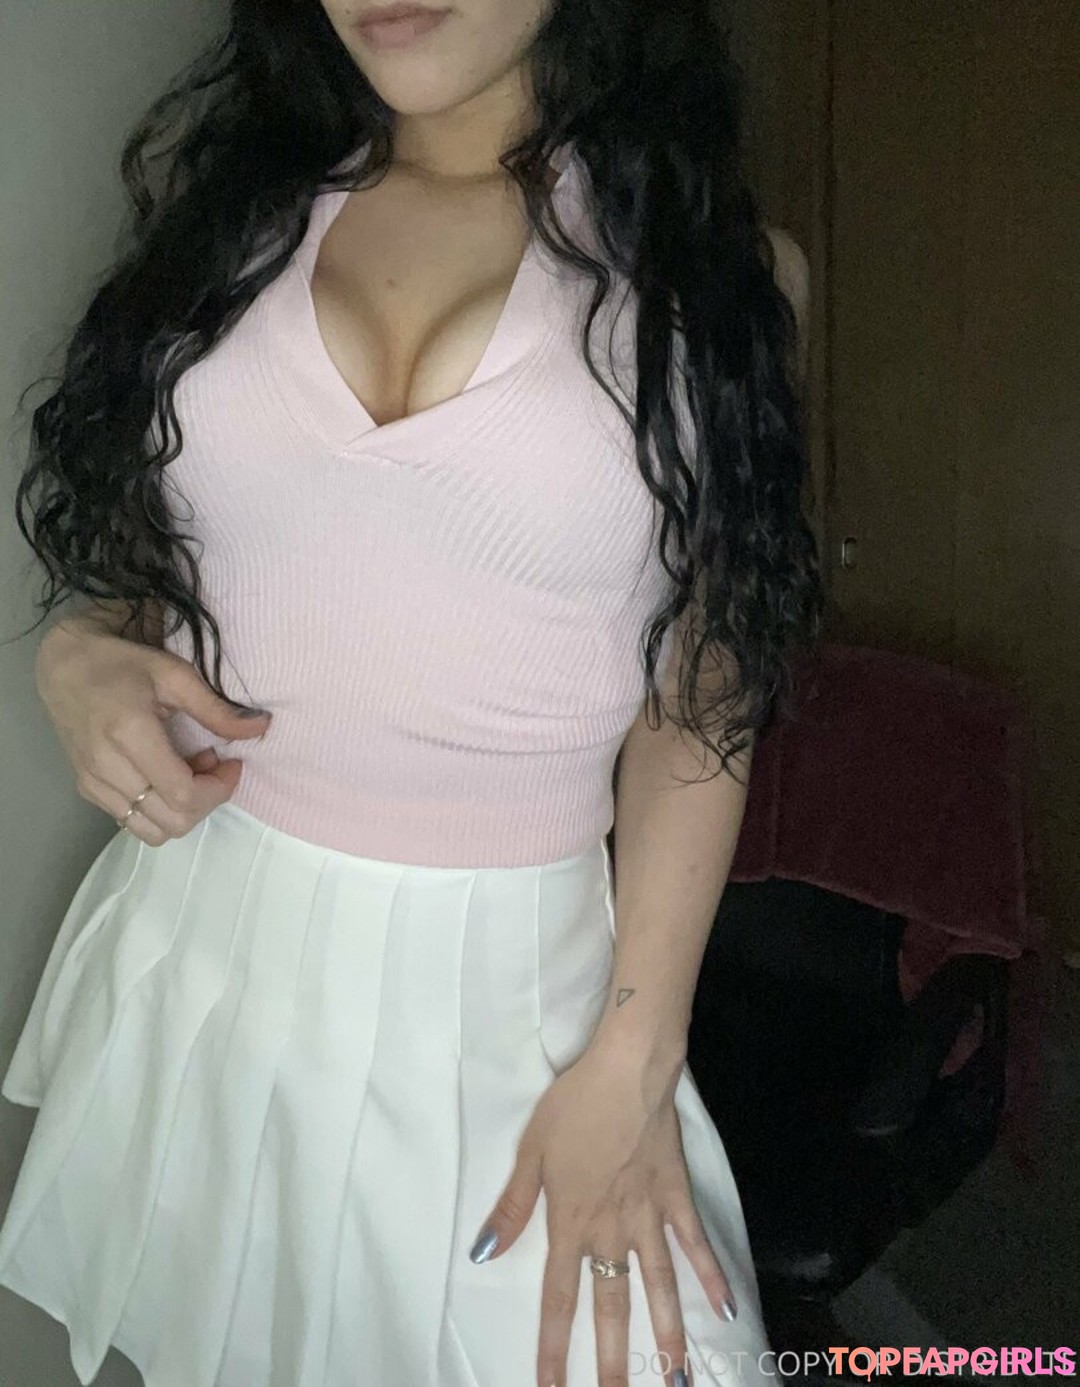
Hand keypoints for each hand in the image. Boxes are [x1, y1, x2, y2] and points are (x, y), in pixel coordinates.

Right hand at [35, 617, 271, 844]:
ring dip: (184, 810)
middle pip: (171, 821)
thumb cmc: (124, 664)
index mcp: (130, 735)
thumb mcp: (176, 675)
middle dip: (206, 800)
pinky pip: (133, 822)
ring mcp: (93, 783)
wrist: (65, 667)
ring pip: (153, 831)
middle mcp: (107, 767)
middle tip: (213, 764)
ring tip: (190, 770)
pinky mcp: (87, 790)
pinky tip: (165, 775)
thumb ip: (217, 709)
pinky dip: (160, 810)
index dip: (219, 789)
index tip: (232, 763)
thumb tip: (262, 727)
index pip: (182, 794)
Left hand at [468, 1041, 737, 1386]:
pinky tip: (727, 1308)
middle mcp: (612, 1230)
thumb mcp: (531, 1151)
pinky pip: (695, 1243)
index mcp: (571, 1222)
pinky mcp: (678, 1195)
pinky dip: (711, 1275)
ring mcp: (650, 1216)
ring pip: (660, 1287)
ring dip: (669, 1334)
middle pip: (612, 1305)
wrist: (628, 1070)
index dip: (554, 1348)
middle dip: (613, 1360)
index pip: (559, 1297)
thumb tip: (482, 1253)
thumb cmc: (573, 1105)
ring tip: (677, 1379)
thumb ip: (512, 1206)